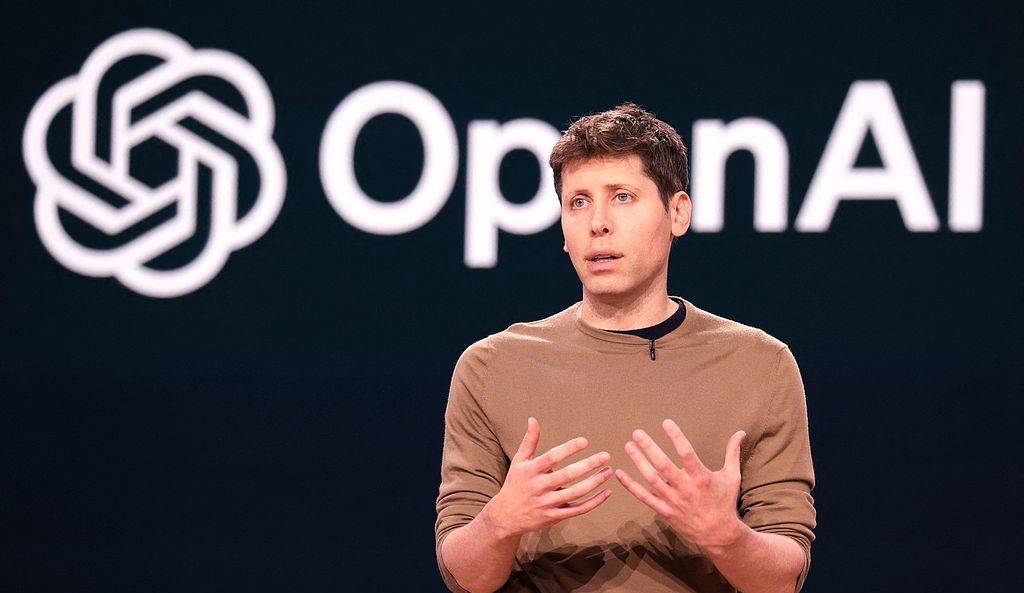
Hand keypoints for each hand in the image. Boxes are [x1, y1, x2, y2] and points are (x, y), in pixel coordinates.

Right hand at [485, 417, 612, 538]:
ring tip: (608, 471)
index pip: (552, 457)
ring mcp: (548, 503)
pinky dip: (594, 502)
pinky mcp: (555, 517)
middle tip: (606, 456)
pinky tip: (606, 492)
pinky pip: (578, 509)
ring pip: (576, 493)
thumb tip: (533, 419)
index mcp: (531, 471)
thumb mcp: (519, 461)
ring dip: (595, 482)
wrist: (506, 516)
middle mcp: (539, 487)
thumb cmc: (515, 483)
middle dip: (589, 465)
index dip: (569, 449)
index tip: (585, 441)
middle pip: (568, 475)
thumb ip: (529, 441)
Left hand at [615, 419, 745, 549]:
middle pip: (663, 464)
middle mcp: (685, 488)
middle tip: (637, 432)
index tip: (666, 422)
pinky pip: (644, 497)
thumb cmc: (725, 502)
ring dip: (638, 462)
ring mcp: (673, 500)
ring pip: (651, 479)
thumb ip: (732, 453)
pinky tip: (619, 473)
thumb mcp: (732, 476)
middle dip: (649, 447)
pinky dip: (631, 486)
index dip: (676, 436)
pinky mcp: (665, 511)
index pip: (686, 452)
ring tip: (628, 446)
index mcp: (701, 477)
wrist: (719, 534)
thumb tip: (741, 432)